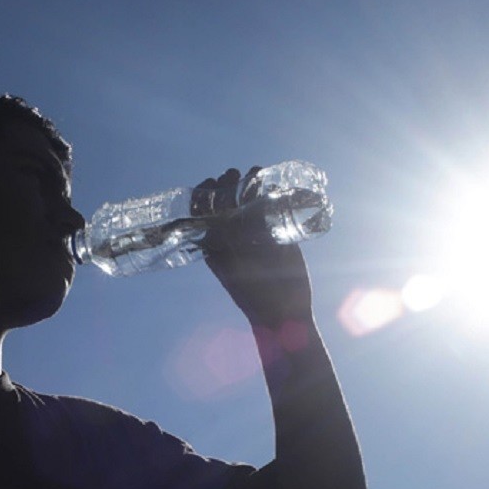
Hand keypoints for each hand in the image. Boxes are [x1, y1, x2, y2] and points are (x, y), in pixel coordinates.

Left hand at [196, 168, 313, 326]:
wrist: (284, 315)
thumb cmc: (254, 296)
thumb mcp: (236, 269)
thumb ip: (229, 246)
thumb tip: (220, 221)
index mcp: (214, 246)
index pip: (204, 213)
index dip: (204, 194)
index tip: (210, 183)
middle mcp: (233, 238)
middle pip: (226, 203)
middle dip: (228, 185)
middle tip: (233, 175)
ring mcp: (255, 235)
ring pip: (249, 203)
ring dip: (249, 185)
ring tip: (254, 173)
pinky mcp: (277, 235)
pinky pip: (271, 209)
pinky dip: (271, 193)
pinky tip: (272, 181)